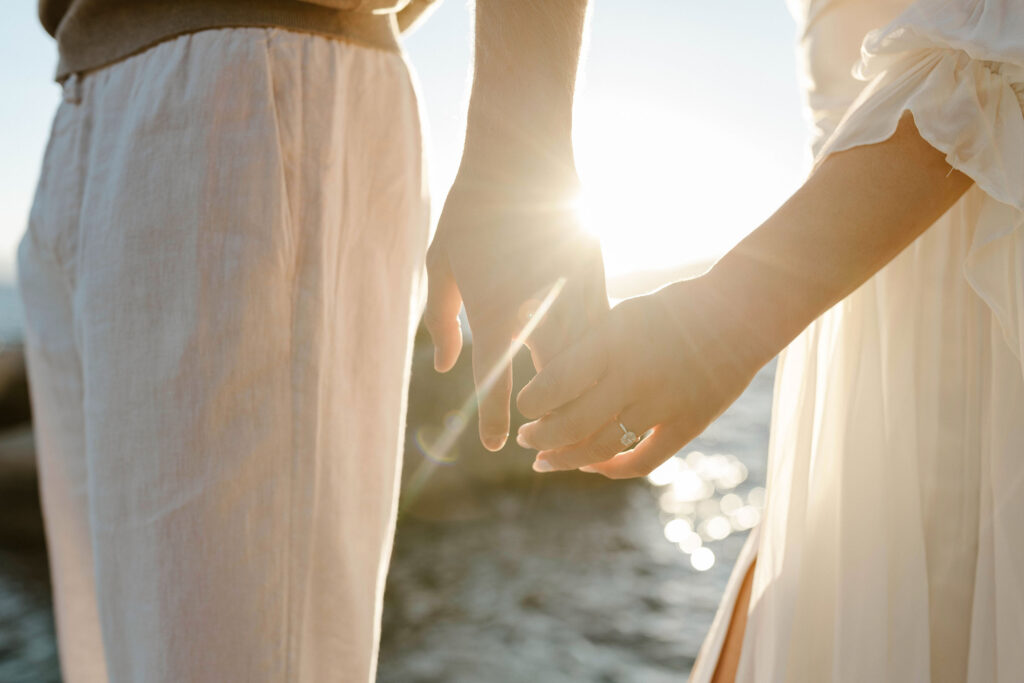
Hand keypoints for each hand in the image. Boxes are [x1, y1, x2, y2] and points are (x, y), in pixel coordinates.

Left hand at [424, 168, 607, 450]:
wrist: (523, 158)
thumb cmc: (471, 211)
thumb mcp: (441, 263)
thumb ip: (441, 319)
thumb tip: (449, 367)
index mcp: (495, 308)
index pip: (496, 378)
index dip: (495, 417)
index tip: (497, 446)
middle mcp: (539, 309)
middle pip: (551, 381)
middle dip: (549, 416)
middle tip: (543, 446)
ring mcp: (573, 295)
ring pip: (585, 360)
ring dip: (581, 392)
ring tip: (580, 422)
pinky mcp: (596, 278)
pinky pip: (601, 331)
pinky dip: (599, 356)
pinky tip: (606, 374)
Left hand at [515, 276, 768, 476]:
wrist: (741, 312)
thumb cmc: (673, 307)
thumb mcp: (623, 313)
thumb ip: (587, 343)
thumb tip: (540, 362)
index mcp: (614, 340)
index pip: (556, 382)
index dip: (531, 402)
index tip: (523, 404)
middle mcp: (635, 376)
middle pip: (571, 423)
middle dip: (539, 437)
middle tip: (526, 439)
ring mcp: (663, 405)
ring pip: (600, 448)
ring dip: (566, 459)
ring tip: (545, 460)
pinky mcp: (688, 425)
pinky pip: (643, 462)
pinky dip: (612, 470)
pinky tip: (592, 467)